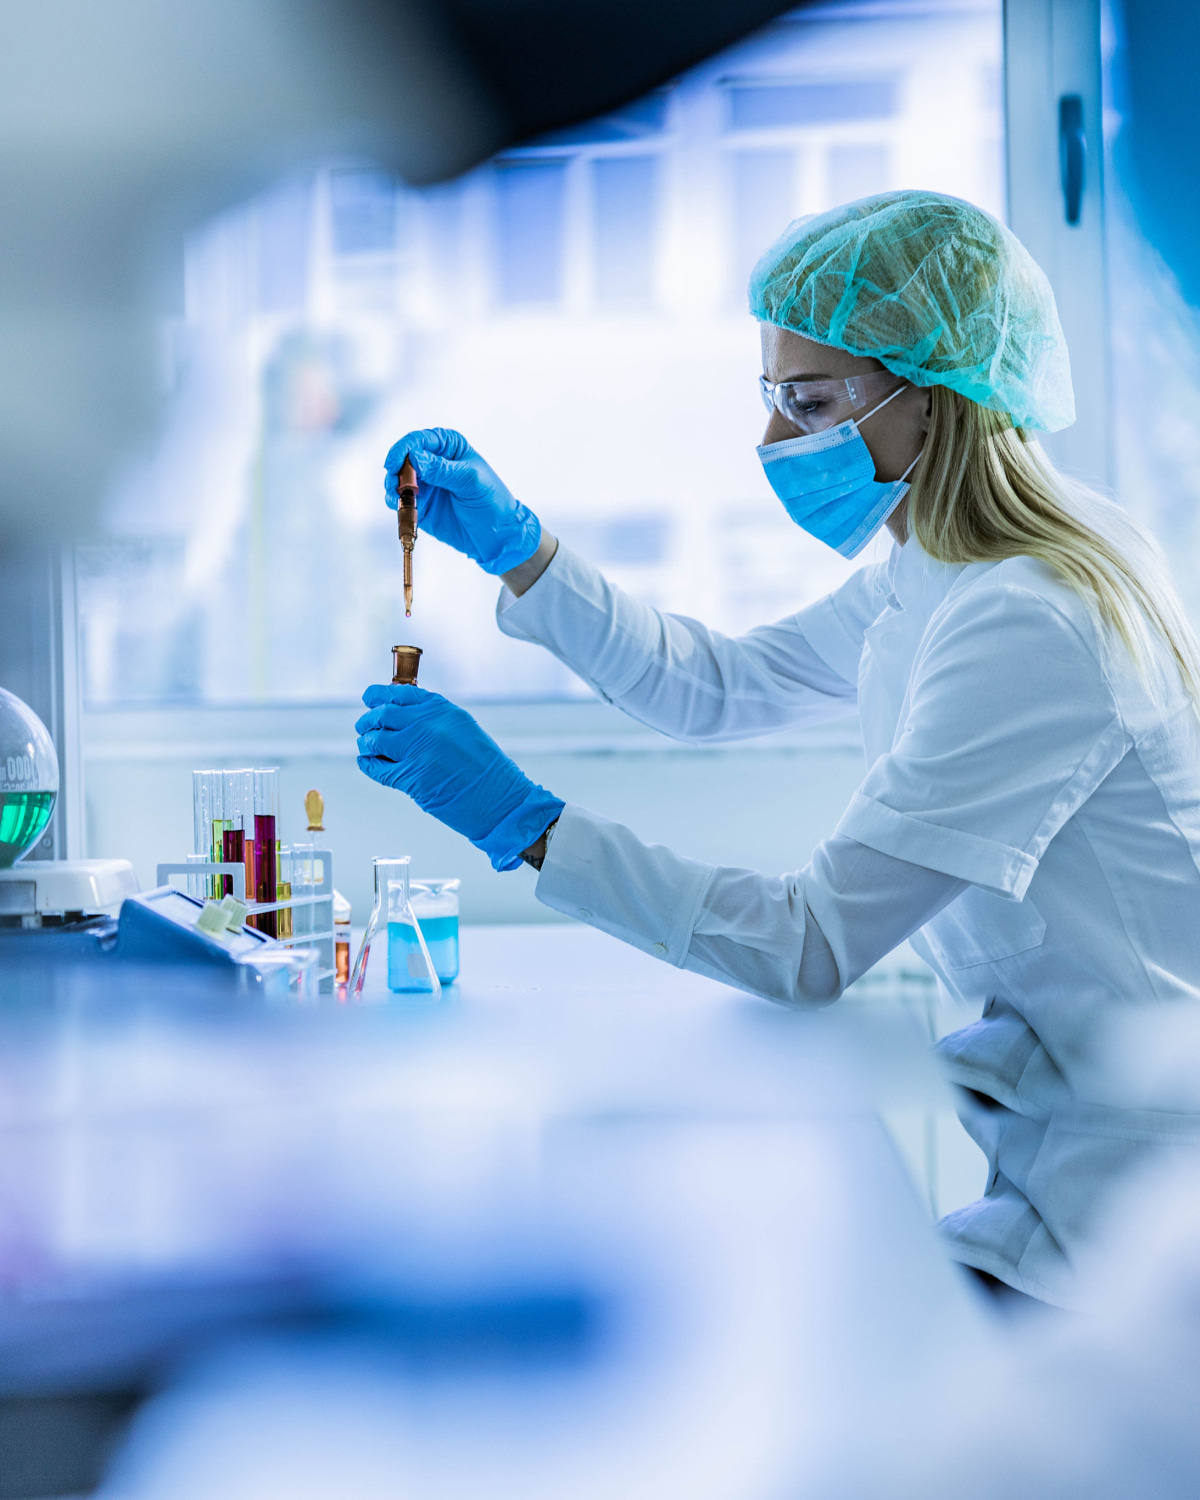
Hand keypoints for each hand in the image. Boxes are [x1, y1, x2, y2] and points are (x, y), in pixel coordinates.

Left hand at [356, 685, 563, 871]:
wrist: (500, 799)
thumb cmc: (487, 768)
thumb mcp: (463, 729)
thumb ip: (434, 720)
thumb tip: (405, 717)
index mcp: (441, 710)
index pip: (399, 693)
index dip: (378, 695)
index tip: (369, 698)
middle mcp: (426, 725)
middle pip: (382, 715)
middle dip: (368, 720)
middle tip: (363, 726)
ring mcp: (417, 751)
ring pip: (375, 740)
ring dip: (367, 742)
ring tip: (366, 746)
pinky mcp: (410, 778)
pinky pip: (378, 768)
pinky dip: (368, 764)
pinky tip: (367, 762)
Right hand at [384, 428, 540, 575]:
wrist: (497, 535)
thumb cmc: (491, 501)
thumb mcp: (470, 480)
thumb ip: (442, 469)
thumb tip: (415, 457)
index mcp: (449, 447)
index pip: (419, 440)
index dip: (404, 449)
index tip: (394, 463)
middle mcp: (433, 462)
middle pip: (403, 459)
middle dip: (395, 469)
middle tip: (394, 483)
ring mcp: (426, 484)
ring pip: (398, 479)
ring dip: (392, 486)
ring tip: (395, 496)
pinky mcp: (421, 505)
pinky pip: (401, 501)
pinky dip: (396, 503)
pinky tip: (399, 507)